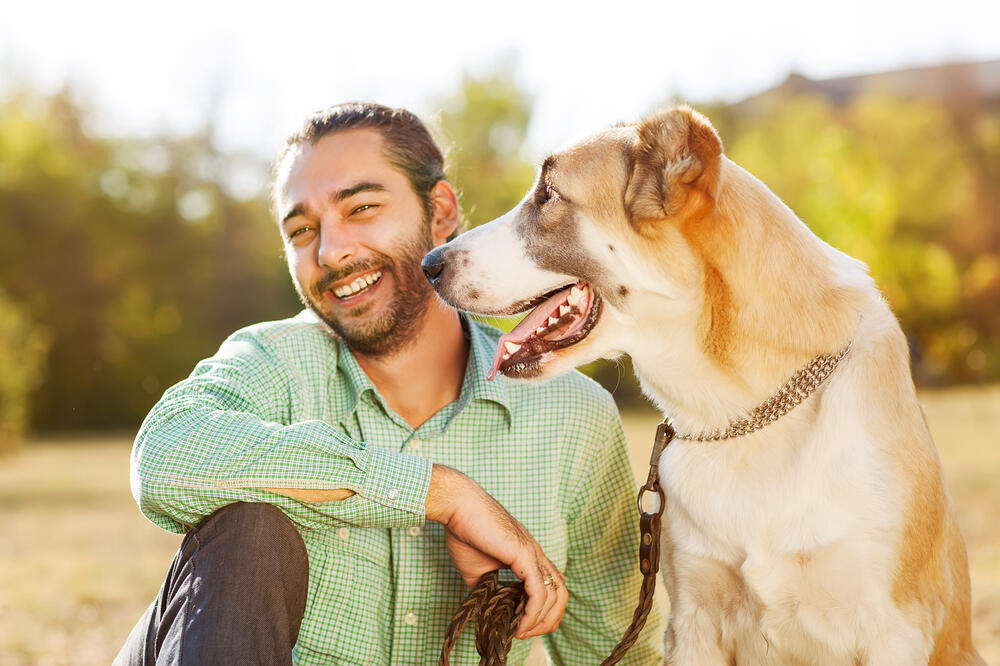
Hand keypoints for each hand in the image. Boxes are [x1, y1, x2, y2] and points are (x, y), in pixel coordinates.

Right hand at [425, 464, 567, 638]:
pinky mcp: (525, 554)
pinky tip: (520, 623)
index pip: (551, 586)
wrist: (457, 506)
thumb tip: (488, 611)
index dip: (543, 611)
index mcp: (528, 555)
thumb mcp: (478, 569)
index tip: (524, 626)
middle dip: (550, 619)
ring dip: (541, 620)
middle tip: (529, 634)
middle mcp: (536, 554)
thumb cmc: (466, 530)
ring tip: (521, 632)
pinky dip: (533, 612)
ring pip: (555, 594)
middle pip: (561, 592)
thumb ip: (488, 589)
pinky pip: (538, 591)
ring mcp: (533, 553)